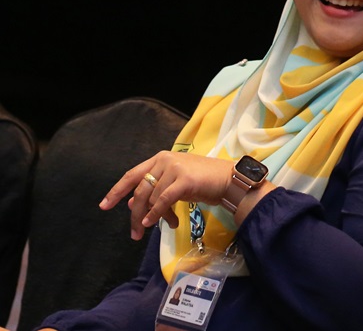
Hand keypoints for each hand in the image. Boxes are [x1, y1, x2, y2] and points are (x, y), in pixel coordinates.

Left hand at [99, 151, 233, 239]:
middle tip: (134, 233)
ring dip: (153, 217)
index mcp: (161, 159)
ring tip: (162, 226)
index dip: (117, 191)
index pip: (132, 175)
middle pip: (140, 190)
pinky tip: (154, 223)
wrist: (230, 180)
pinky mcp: (184, 179)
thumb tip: (131, 204)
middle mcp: (165, 160)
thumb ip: (155, 192)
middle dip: (135, 213)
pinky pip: (163, 200)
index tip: (104, 206)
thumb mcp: (176, 185)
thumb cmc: (205, 182)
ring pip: (152, 197)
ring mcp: (174, 168)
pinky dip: (156, 214)